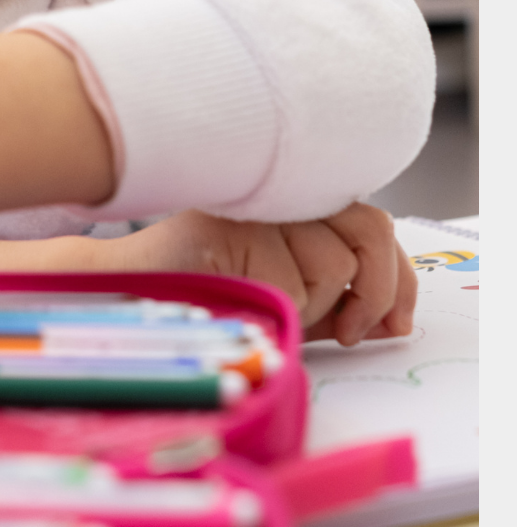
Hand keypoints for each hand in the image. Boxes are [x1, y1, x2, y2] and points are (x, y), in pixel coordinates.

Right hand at [110, 203, 414, 344]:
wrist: (130, 294)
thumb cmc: (204, 297)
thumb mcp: (287, 300)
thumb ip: (338, 300)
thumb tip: (392, 321)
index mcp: (294, 202)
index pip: (373, 223)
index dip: (397, 277)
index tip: (394, 323)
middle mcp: (280, 193)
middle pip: (370, 229)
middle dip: (375, 292)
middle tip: (348, 333)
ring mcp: (258, 204)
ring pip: (334, 264)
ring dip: (311, 307)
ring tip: (264, 308)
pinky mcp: (237, 224)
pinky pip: (291, 282)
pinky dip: (276, 309)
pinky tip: (239, 301)